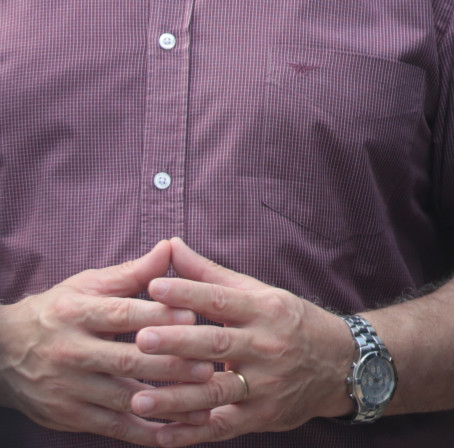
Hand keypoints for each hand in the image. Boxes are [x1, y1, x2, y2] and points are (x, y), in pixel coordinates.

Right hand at [0, 240, 210, 443]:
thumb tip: (170, 248)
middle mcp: (71, 352)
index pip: (122, 315)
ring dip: (165, 405)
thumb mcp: (87, 287)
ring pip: (123, 399)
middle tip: (209, 367)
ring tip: (204, 406)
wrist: (1, 354)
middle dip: (170, 366)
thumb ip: (132, 273)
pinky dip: (144, 434)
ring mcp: (69, 388)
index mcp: (77, 314)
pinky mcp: (69, 416)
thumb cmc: (58, 312)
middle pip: (126, 361)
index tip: (194, 316)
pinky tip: (174, 434)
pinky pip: (112, 427)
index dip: (158, 316)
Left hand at [123, 238, 355, 444]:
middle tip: (141, 340)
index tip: (154, 287)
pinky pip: (223, 426)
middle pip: (218, 345)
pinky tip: (161, 436)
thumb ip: (211, 276)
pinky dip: (192, 434)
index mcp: (266, 311)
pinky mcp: (263, 415)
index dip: (189, 293)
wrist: (342, 365)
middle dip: (179, 343)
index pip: (223, 299)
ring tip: (139, 400)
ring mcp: (267, 384)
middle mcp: (268, 346)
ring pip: (218, 391)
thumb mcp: (261, 294)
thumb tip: (172, 246)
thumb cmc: (290, 323)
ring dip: (177, 399)